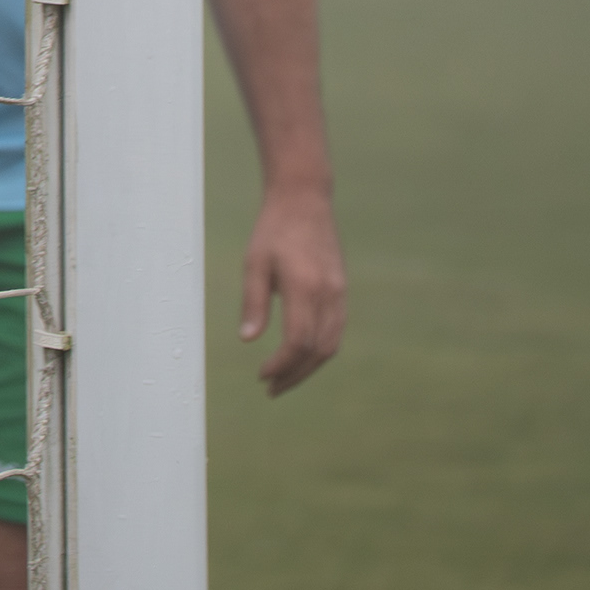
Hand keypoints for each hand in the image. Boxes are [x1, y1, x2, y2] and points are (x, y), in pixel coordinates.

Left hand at [241, 182, 347, 393]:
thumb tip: (248, 340)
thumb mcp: (254, 262)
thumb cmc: (273, 230)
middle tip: (270, 389)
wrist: (305, 201)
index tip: (261, 375)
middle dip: (294, 375)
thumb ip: (253, 302)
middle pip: (318, 351)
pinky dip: (318, 351)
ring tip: (283, 379)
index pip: (298, 341)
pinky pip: (335, 331)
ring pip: (331, 345)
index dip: (281, 364)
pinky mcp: (342, 292)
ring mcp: (339, 294)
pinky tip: (299, 357)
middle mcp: (328, 294)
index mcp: (304, 287)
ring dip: (308, 368)